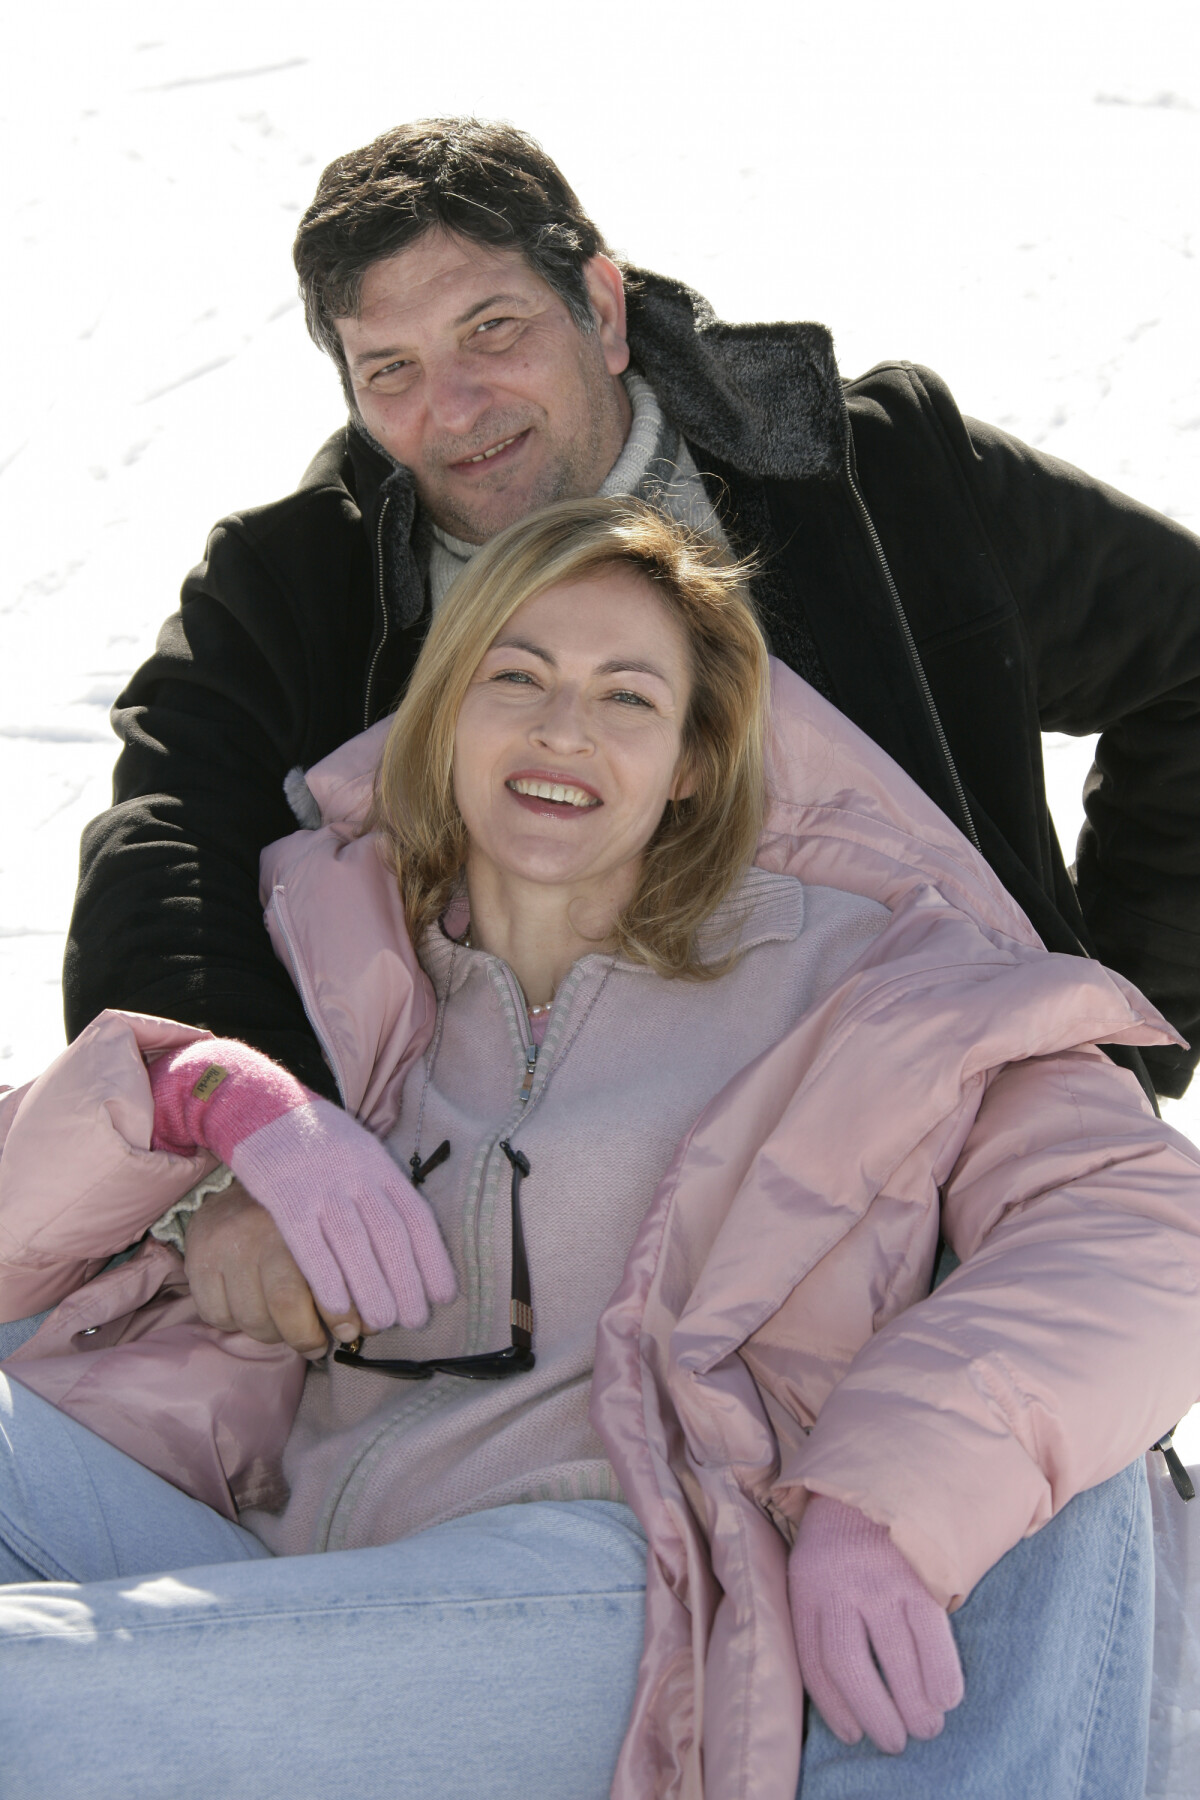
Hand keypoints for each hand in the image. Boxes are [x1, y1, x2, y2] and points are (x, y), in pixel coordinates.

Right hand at [185, 1179, 362, 1355]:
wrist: (237, 1184)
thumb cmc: (292, 1219)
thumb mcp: (326, 1231)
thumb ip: (350, 1272)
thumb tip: (366, 1325)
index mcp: (303, 1221)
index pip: (325, 1282)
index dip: (341, 1316)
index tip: (351, 1332)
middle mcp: (261, 1231)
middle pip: (284, 1304)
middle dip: (306, 1337)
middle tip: (317, 1342)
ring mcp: (225, 1246)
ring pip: (250, 1319)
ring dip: (272, 1335)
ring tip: (283, 1325)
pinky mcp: (198, 1260)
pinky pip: (217, 1316)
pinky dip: (235, 1324)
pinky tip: (249, 1308)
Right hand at [229, 1097, 457, 1333]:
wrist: (262, 1104)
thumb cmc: (314, 1138)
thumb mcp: (358, 1150)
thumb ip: (380, 1186)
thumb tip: (409, 1233)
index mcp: (378, 1165)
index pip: (415, 1216)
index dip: (433, 1258)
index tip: (444, 1294)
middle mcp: (356, 1175)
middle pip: (390, 1235)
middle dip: (407, 1281)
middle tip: (416, 1320)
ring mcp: (321, 1186)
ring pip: (354, 1244)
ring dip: (372, 1288)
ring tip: (383, 1324)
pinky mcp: (286, 1198)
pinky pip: (309, 1245)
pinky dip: (326, 1278)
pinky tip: (338, 1307)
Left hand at [788, 1494, 963, 1754]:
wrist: (875, 1480)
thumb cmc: (842, 1542)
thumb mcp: (814, 1570)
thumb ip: (822, 1619)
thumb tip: (842, 1694)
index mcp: (807, 1587)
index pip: (815, 1663)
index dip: (835, 1707)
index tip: (853, 1733)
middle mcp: (840, 1586)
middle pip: (851, 1667)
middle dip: (876, 1715)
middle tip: (895, 1740)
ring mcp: (881, 1580)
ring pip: (897, 1658)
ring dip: (915, 1705)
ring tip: (926, 1727)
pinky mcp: (918, 1576)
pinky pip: (932, 1636)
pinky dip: (942, 1675)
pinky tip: (947, 1697)